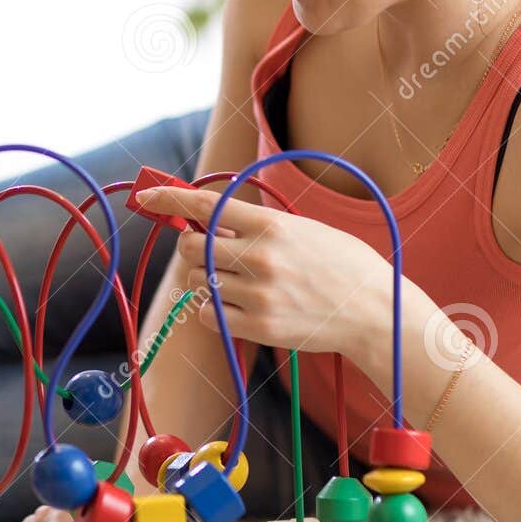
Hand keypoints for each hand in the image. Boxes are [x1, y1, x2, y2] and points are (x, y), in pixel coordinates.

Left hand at [137, 186, 393, 357]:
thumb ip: (255, 224)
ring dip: (203, 280)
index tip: (146, 194)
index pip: (206, 205)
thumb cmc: (340, 265)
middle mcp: (260, 257)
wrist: (374, 311)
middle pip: (190, 247)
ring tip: (233, 281)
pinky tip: (236, 306)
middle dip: (192, 248)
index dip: (170, 197)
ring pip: (196, 282)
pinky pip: (208, 315)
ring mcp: (258, 294)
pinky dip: (212, 310)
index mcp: (271, 225)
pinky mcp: (259, 327)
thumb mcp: (301, 229)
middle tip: (211, 252)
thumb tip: (206, 218)